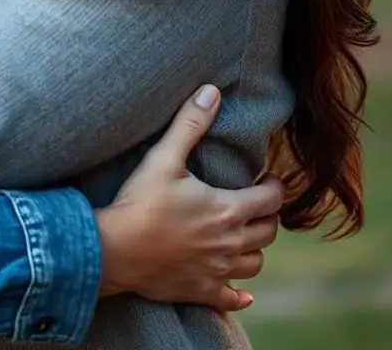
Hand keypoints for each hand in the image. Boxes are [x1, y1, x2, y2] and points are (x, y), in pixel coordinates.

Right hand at [95, 85, 281, 311]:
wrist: (116, 249)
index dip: (275, 187)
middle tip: (260, 205)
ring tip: (247, 238)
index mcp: (227, 210)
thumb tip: (211, 92)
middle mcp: (230, 243)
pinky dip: (239, 294)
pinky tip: (241, 292)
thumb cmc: (141, 202)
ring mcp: (218, 270)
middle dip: (268, 216)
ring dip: (255, 250)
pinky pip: (232, 298)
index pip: (270, 199)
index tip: (271, 179)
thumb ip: (190, 124)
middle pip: (268, 232)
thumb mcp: (164, 157)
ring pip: (255, 264)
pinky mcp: (201, 291)